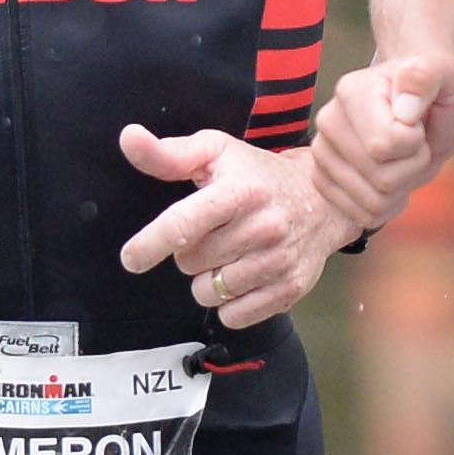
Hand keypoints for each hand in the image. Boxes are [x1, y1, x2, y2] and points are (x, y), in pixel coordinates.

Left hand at [115, 125, 339, 332]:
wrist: (324, 201)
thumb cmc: (258, 175)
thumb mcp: (216, 152)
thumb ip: (168, 154)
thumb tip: (129, 138)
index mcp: (239, 191)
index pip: (184, 223)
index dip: (151, 244)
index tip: (131, 259)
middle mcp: (262, 227)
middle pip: (190, 262)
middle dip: (189, 252)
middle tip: (213, 232)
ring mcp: (278, 261)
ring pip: (208, 292)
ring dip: (207, 279)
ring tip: (229, 253)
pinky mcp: (289, 289)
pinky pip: (234, 316)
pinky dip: (228, 303)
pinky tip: (242, 277)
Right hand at [310, 53, 453, 245]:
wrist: (424, 108)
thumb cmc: (437, 91)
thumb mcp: (447, 75)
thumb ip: (427, 77)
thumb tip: (404, 104)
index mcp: (351, 92)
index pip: (384, 146)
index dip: (416, 144)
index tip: (418, 123)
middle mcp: (328, 121)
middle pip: (380, 179)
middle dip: (412, 167)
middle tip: (415, 142)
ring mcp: (322, 154)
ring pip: (372, 202)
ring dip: (403, 187)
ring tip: (404, 158)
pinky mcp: (324, 182)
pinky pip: (362, 216)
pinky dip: (389, 206)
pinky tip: (394, 179)